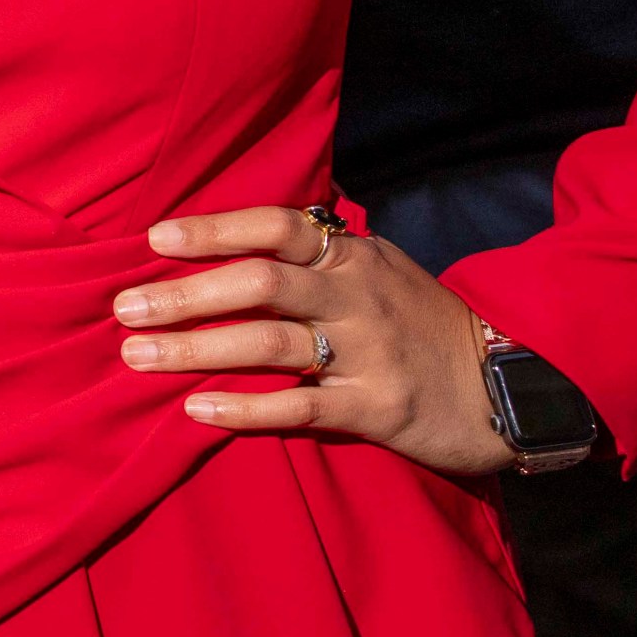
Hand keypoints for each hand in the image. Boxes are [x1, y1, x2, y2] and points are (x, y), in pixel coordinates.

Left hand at [116, 205, 517, 475]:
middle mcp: (357, 295)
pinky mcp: (377, 407)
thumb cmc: (421, 324)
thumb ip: (317, 258)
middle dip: (185, 294)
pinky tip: (197, 410)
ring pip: (269, 342)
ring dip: (196, 348)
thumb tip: (230, 243)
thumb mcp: (377, 272)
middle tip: (124, 309)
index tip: (155, 239)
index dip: (214, 229)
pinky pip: (300, 407)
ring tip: (137, 357)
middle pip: (260, 282)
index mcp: (352, 256)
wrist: (512, 383)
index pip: (276, 226)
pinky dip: (244, 408)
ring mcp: (368, 351)